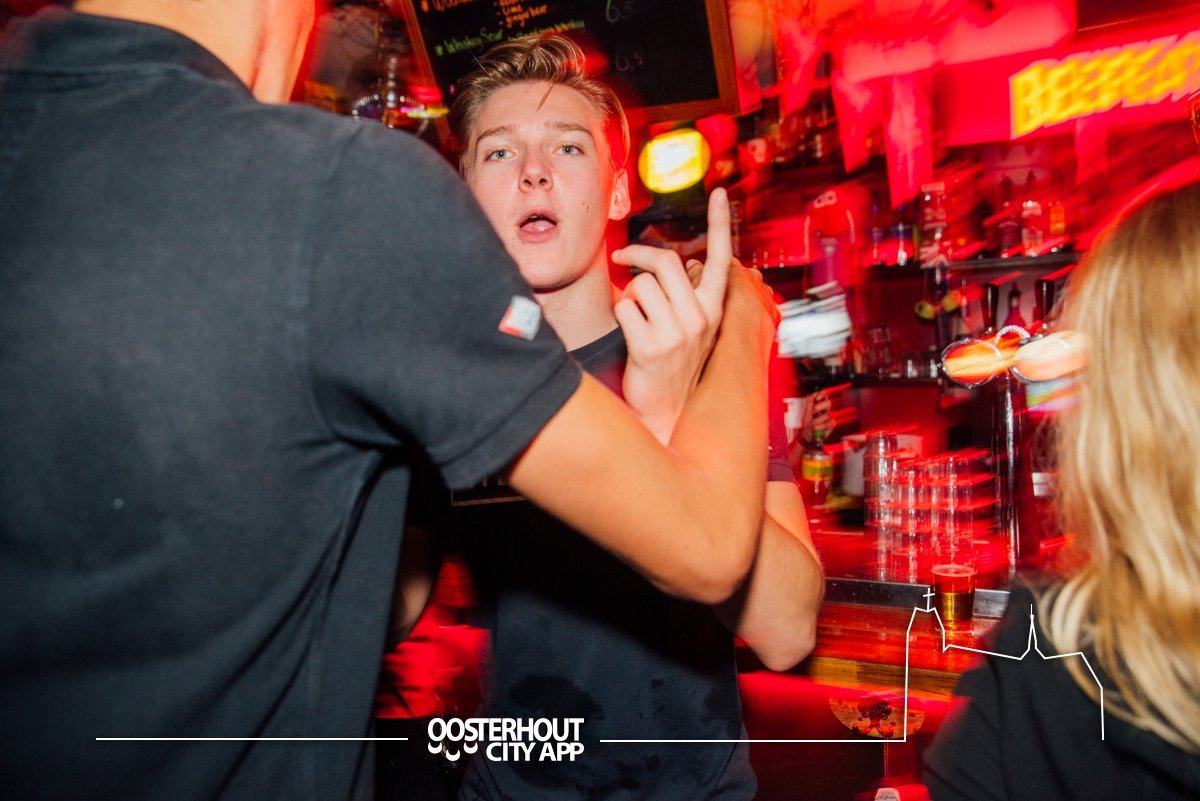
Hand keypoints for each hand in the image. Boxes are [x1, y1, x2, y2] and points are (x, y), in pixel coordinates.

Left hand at [610, 188, 733, 442]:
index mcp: (714, 309)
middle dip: (636, 254)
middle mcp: (700, 319)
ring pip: (640, 286)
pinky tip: (630, 335)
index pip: (721, 258)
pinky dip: (620, 316)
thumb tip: (683, 263)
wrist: (666, 411)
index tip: (720, 193)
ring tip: (635, 317)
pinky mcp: (650, 348)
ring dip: (629, 295)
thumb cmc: (673, 363)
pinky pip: (624, 309)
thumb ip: (691, 295)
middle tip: (621, 257)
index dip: (720, 223)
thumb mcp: (694, 328)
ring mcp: (677, 335)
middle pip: (663, 262)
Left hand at [801, 390, 832, 442]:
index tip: (817, 398)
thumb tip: (813, 395)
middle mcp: (826, 409)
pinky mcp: (832, 424)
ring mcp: (830, 416)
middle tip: (813, 411)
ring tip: (811, 424)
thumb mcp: (805, 414)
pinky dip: (820, 426)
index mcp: (820, 404)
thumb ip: (809, 404)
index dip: (822, 394)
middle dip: (820, 406)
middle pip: (828, 403)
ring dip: (817, 420)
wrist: (808, 436)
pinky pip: (828, 423)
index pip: (824, 394)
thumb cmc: (807, 424)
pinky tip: (816, 428)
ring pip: (828, 414)